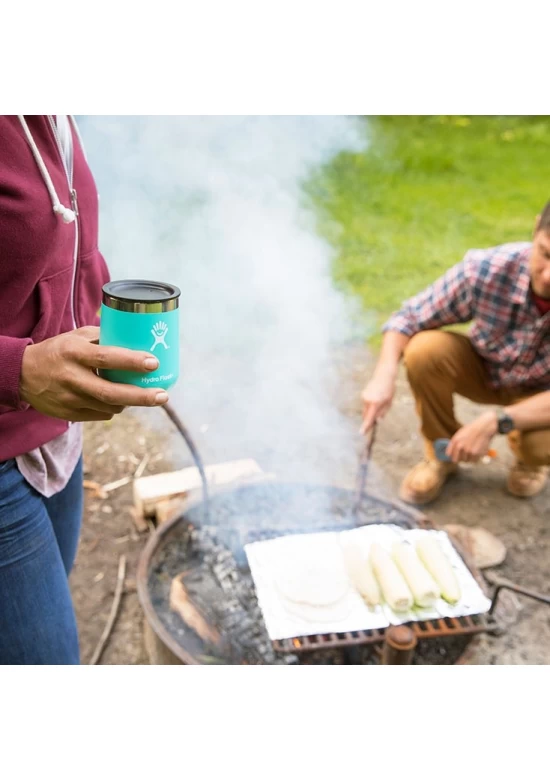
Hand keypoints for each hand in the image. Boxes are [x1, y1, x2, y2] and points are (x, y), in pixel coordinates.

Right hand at [20, 326, 168, 421]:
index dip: (132, 361)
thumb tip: (138, 336)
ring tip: (143, 395)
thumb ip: (104, 337)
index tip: (154, 363)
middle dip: (142, 396)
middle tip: (163, 396)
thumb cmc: (58, 350)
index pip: (107, 358)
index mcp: (74, 353)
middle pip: (112, 392)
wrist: (23, 375)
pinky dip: (114, 408)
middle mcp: (71, 377)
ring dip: (130, 402)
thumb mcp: (77, 336)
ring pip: (110, 406)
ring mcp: (69, 399)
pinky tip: (119, 400)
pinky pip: (101, 415)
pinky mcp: (69, 414)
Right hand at [360, 370, 395, 433]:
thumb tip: (377, 421)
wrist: (384, 375)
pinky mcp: (363, 394)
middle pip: (366, 415)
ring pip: (366, 410)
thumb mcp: (389, 402)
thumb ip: (383, 412)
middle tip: (377, 419)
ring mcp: (364, 397)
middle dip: (370, 418)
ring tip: (380, 402)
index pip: (369, 418)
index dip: (366, 426)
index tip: (361, 433)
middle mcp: (367, 401)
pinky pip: (365, 404)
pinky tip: (377, 398)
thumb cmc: (389, 389)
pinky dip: (370, 405)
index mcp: (375, 403)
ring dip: (371, 411)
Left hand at [446, 412, 497, 462]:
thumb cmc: (472, 430)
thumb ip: (454, 444)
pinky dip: (476, 458)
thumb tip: (448, 454)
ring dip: (469, 458)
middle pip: (457, 460)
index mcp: (455, 441)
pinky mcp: (476, 454)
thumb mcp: (460, 434)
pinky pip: (474, 460)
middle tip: (465, 454)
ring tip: (473, 450)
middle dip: (460, 458)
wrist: (484, 427)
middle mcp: (460, 446)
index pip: (450, 455)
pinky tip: (478, 450)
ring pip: (466, 461)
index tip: (455, 457)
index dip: (453, 456)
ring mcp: (468, 451)